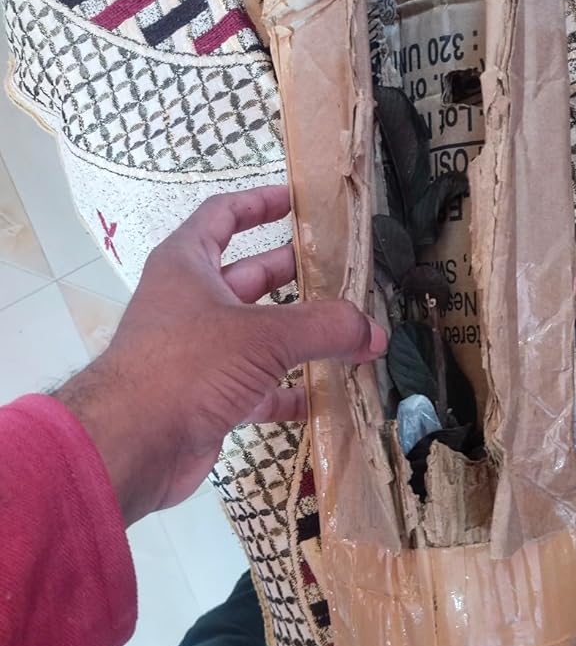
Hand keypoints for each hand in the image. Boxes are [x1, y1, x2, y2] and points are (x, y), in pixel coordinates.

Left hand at [56, 188, 385, 524]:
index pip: (223, 215)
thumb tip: (374, 332)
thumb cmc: (187, 366)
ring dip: (297, 335)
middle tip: (339, 272)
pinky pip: (255, 386)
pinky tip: (321, 397)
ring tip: (344, 332)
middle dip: (292, 273)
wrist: (131, 445)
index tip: (296, 200)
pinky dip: (286, 390)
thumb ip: (324, 328)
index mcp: (187, 265)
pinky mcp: (204, 397)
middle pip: (248, 276)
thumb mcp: (262, 336)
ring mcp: (196, 352)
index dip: (259, 202)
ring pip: (255, 334)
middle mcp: (189, 302)